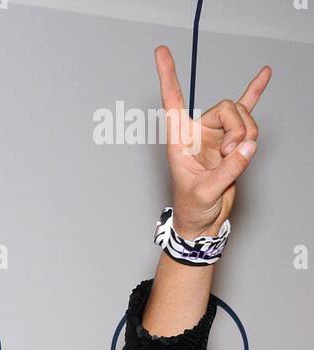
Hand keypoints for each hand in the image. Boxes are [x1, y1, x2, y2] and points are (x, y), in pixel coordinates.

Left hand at [154, 44, 270, 237]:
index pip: (172, 103)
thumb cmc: (193, 209)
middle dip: (238, 128)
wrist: (203, 222)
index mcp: (181, 140)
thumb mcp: (205, 193)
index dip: (168, 78)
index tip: (161, 52)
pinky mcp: (232, 141)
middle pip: (226, 109)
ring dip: (247, 135)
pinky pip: (245, 112)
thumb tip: (247, 147)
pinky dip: (254, 95)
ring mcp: (216, 135)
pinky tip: (263, 75)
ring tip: (238, 158)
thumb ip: (227, 170)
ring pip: (241, 116)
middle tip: (235, 152)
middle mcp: (198, 132)